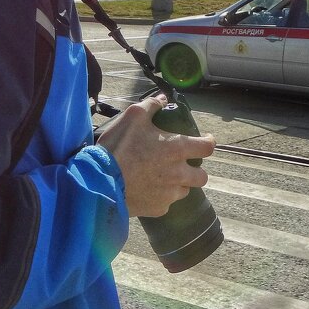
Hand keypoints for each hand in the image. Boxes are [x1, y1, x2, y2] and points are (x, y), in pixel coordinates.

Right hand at [96, 94, 215, 217]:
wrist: (99, 182)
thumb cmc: (118, 147)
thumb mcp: (133, 116)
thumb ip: (152, 105)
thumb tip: (163, 99)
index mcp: (177, 149)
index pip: (207, 147)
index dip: (209, 142)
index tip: (205, 141)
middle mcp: (179, 173)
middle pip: (202, 176)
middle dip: (196, 170)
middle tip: (183, 164)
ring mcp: (169, 194)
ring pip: (185, 191)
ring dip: (179, 184)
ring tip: (163, 178)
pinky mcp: (158, 209)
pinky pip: (166, 203)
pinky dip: (161, 197)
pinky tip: (148, 190)